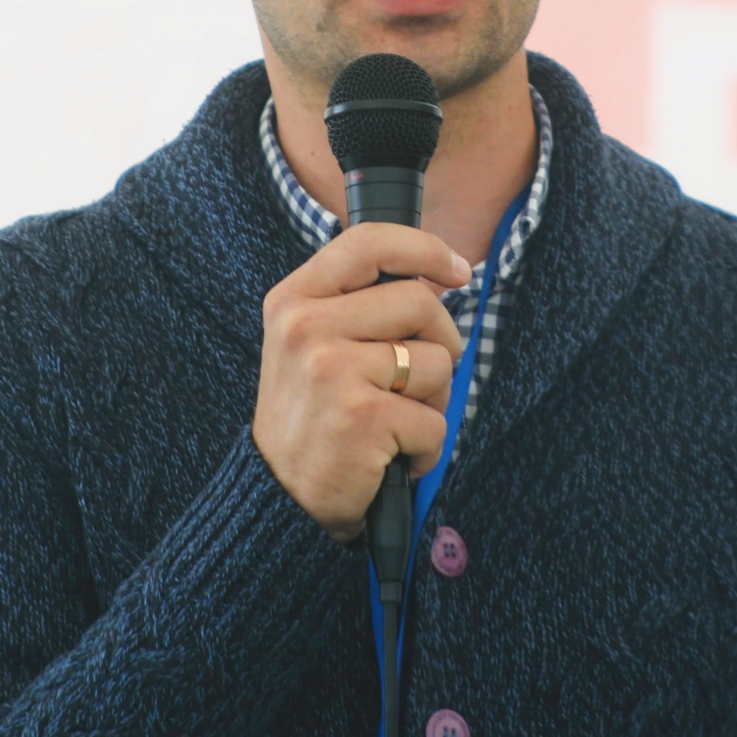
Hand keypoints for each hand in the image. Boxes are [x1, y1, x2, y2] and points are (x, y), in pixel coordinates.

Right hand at [252, 223, 471, 543]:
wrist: (281, 495)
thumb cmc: (312, 414)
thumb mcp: (310, 341)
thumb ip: (357, 302)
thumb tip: (435, 275)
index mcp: (294, 299)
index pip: (369, 242)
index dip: (423, 249)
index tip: (455, 271)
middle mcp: (306, 327)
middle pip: (420, 302)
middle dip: (440, 343)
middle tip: (417, 379)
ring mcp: (332, 370)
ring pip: (436, 363)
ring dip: (434, 400)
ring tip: (397, 420)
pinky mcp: (361, 417)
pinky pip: (435, 420)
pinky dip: (427, 447)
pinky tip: (393, 456)